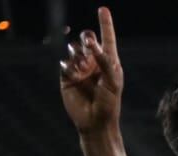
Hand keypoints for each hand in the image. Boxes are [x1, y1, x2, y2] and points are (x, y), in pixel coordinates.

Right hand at [60, 7, 121, 133]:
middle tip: (89, 42)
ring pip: (74, 50)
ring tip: (83, 69)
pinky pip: (65, 63)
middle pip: (87, 40)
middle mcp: (93, 62)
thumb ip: (105, 61)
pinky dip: (69, 66)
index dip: (105, 24)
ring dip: (78, 55)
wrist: (95, 122)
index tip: (103, 9)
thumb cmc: (109, 104)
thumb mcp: (113, 82)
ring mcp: (79, 69)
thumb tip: (92, 44)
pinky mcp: (67, 77)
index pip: (107, 39)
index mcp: (108, 62)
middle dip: (87, 38)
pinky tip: (75, 75)